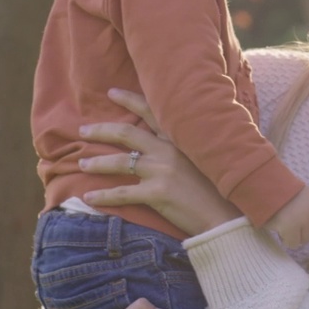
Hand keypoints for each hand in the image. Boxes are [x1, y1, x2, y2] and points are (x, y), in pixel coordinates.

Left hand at [78, 90, 240, 234]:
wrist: (227, 215)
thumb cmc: (218, 189)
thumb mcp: (206, 158)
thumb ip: (187, 147)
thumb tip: (169, 143)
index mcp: (180, 139)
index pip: (151, 112)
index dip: (130, 100)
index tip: (111, 93)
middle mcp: (169, 150)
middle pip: (127, 132)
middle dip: (102, 130)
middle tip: (83, 130)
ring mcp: (162, 171)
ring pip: (120, 161)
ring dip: (97, 162)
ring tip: (81, 163)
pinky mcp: (158, 193)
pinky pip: (122, 193)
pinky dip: (103, 195)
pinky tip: (88, 197)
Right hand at [264, 185, 308, 247]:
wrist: (262, 186)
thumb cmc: (279, 190)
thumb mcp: (300, 195)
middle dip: (303, 231)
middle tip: (290, 222)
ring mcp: (303, 220)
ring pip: (304, 240)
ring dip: (294, 235)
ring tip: (283, 223)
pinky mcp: (291, 229)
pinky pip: (293, 243)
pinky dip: (286, 240)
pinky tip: (279, 230)